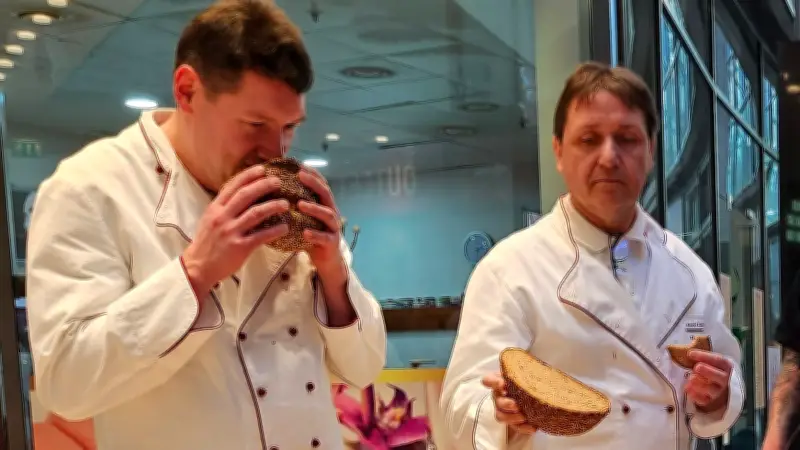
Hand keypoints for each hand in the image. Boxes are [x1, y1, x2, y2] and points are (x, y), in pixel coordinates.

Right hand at [182, 165, 289, 293]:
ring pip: (256, 213)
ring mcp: (231, 232)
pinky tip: (285, 227)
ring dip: (273, 206)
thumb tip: (243, 193)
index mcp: (215, 208)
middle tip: (278, 181)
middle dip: (263, 185)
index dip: (248, 176)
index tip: (262, 169)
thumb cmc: (207, 242)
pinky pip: (261, 236)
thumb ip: (225, 207)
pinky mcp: (239, 247)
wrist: (198, 267)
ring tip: (286, 204)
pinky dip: (275, 230)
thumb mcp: (210, 219)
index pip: (233, 186)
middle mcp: (222, 217)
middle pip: (246, 195)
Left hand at [297, 168, 345, 276]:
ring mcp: (333, 227)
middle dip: (313, 183)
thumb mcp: (301, 218)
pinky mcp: (332, 243)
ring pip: (327, 214)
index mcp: (323, 204)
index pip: (319, 183)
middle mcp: (331, 212)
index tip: (296, 163)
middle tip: (300, 176)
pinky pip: (325, 237)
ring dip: (314, 208)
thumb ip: (292, 205)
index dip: (310, 172)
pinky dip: (316, 234)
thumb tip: (268, 191)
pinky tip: (305, 232)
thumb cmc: (309, 236)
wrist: (325, 260)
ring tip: (300, 204)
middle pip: (325, 193)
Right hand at [482, 373, 536, 434]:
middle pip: (497, 400)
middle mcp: (499, 396)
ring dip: (511, 417)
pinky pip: (514, 427)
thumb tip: (538, 369)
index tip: (502, 384)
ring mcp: (503, 409)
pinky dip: (523, 428)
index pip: (488, 380)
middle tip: (515, 405)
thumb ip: (526, 371)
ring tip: (523, 417)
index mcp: (499, 382)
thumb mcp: (526, 373)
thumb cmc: (527, 380)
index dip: (492, 382)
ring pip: (501, 416)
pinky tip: (533, 427)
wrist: (534, 394)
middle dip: (505, 403)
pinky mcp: (512, 422)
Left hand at [685, 350, 732, 411]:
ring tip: (691, 379)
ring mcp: (720, 393)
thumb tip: (687, 353)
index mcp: (727, 368)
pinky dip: (696, 396)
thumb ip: (704, 359)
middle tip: (696, 367)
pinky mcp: (712, 402)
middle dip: (708, 371)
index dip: (705, 356)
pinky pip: (705, 401)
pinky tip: (688, 389)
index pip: (719, 360)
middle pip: (720, 377)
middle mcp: (726, 381)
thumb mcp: (713, 363)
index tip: (690, 354)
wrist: (721, 390)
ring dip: (700, 385)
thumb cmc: (714, 371)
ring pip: (712, 390)